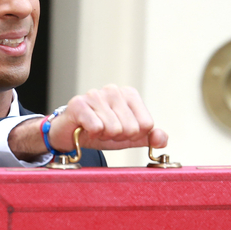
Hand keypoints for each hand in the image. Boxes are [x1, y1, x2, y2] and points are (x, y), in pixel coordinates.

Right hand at [9, 85, 167, 159]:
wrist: (69, 134)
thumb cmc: (100, 132)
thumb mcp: (128, 137)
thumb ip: (148, 137)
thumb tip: (162, 139)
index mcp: (129, 94)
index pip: (147, 125)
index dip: (133, 136)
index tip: (119, 132)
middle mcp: (113, 90)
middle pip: (131, 128)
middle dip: (117, 137)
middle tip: (104, 132)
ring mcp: (95, 95)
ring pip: (114, 129)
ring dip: (103, 136)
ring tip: (94, 130)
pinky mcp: (79, 104)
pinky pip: (96, 127)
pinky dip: (91, 134)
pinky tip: (84, 128)